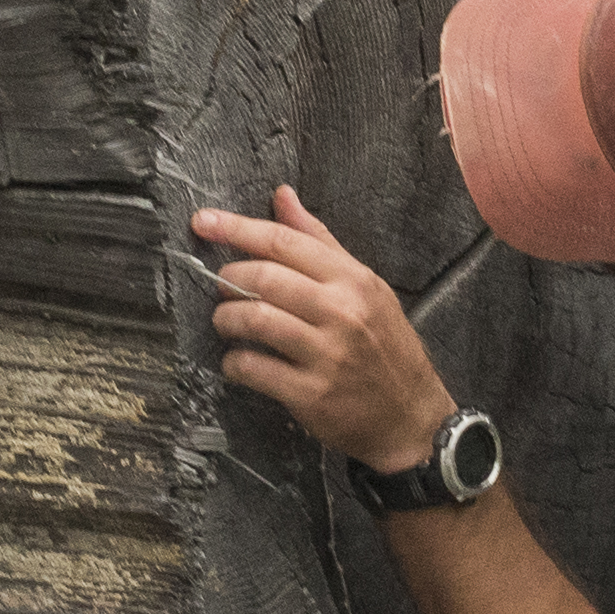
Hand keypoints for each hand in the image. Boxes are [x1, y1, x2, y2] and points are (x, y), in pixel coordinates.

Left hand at [191, 190, 461, 468]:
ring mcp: (327, 355)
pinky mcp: (311, 394)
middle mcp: (342, 313)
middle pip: (263, 278)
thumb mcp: (365, 287)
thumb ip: (320, 242)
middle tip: (222, 286)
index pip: (284, 241)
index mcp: (353, 280)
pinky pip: (254, 368)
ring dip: (226, 319)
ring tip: (226, 322)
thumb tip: (283, 197)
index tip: (203, 222)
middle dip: (228, 279)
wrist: (411, 416)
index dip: (236, 228)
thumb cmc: (384, 347)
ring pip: (254, 320)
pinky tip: (238, 363)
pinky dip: (234, 363)